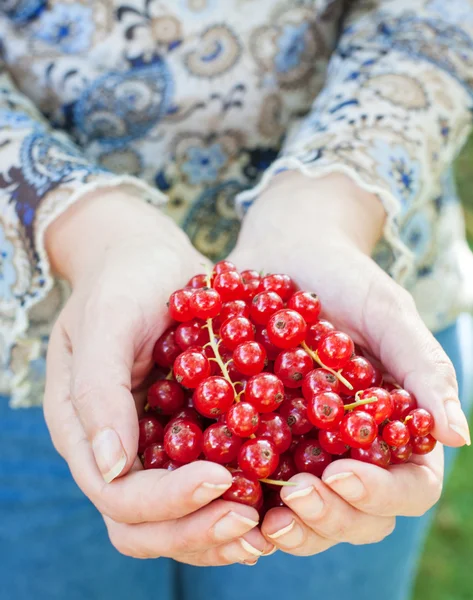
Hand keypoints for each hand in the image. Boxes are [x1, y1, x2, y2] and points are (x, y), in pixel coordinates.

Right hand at [43, 189, 271, 564]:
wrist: (149, 258)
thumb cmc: (124, 280)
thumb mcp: (108, 320)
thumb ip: (98, 390)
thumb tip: (110, 466)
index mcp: (84, 429)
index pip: (116, 493)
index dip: (165, 499)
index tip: (219, 479)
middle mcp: (117, 448)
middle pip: (144, 524)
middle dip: (194, 530)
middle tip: (249, 524)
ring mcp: (152, 444)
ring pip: (177, 516)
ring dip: (218, 530)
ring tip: (267, 528)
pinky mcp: (187, 432)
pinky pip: (209, 480)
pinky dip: (238, 498)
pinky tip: (275, 498)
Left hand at [228, 172, 469, 554]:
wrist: (285, 255)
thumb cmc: (345, 278)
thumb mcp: (387, 313)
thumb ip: (423, 369)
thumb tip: (459, 436)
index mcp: (395, 429)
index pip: (408, 485)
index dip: (380, 493)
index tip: (341, 473)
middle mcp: (353, 450)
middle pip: (358, 515)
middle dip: (330, 517)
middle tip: (294, 497)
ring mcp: (307, 451)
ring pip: (309, 515)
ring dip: (289, 526)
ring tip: (258, 517)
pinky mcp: (262, 441)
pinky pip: (258, 487)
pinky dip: (246, 502)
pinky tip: (223, 495)